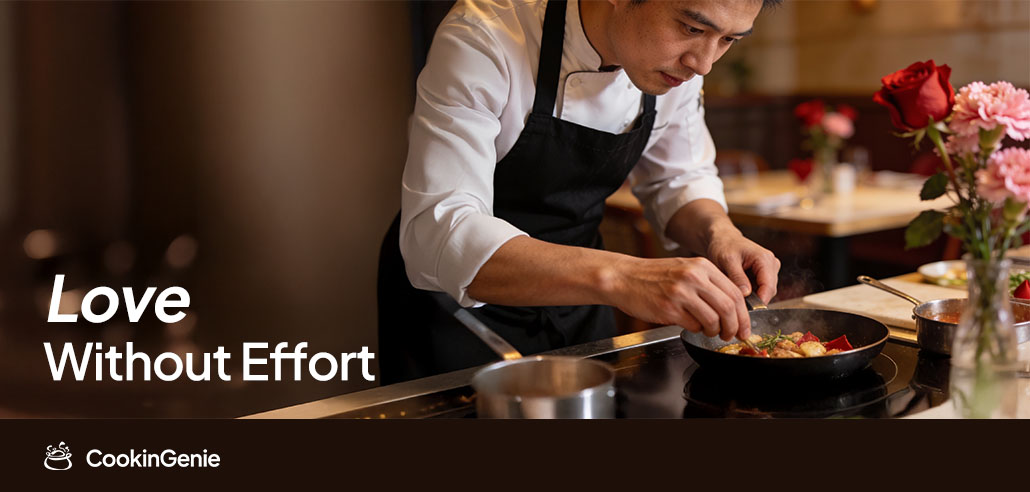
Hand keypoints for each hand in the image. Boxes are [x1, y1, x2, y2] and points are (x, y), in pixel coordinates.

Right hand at [604, 256, 751, 340]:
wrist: (624, 277)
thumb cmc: (654, 276)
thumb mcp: (685, 269)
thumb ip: (708, 283)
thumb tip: (732, 309)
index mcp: (702, 266)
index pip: (736, 293)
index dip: (744, 315)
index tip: (744, 327)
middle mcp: (694, 277)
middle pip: (729, 307)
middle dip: (735, 327)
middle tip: (733, 336)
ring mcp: (681, 292)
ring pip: (713, 320)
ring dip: (715, 331)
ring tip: (710, 332)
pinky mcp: (669, 308)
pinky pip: (693, 325)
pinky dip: (697, 330)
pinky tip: (691, 326)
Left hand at [704, 228, 780, 303]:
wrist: (723, 240)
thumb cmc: (724, 246)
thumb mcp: (727, 260)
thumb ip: (737, 277)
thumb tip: (746, 294)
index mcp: (765, 259)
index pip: (769, 286)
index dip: (760, 301)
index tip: (746, 311)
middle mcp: (772, 264)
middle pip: (769, 291)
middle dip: (755, 300)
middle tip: (736, 306)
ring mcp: (770, 270)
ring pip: (766, 292)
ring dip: (753, 297)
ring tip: (735, 297)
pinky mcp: (765, 275)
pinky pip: (761, 290)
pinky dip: (751, 294)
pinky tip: (738, 293)